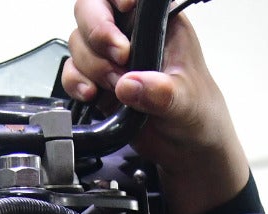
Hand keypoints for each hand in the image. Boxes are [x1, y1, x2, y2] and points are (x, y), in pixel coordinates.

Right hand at [64, 0, 248, 213]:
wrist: (187, 145)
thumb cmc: (196, 111)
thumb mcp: (187, 102)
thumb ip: (162, 93)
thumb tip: (130, 85)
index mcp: (158, 22)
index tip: (125, 11)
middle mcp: (131, 31)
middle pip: (91, 8)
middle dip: (98, 33)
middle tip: (119, 59)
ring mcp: (110, 55)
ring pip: (79, 41)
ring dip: (92, 65)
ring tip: (116, 86)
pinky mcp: (97, 79)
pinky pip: (71, 71)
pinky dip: (75, 82)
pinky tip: (92, 95)